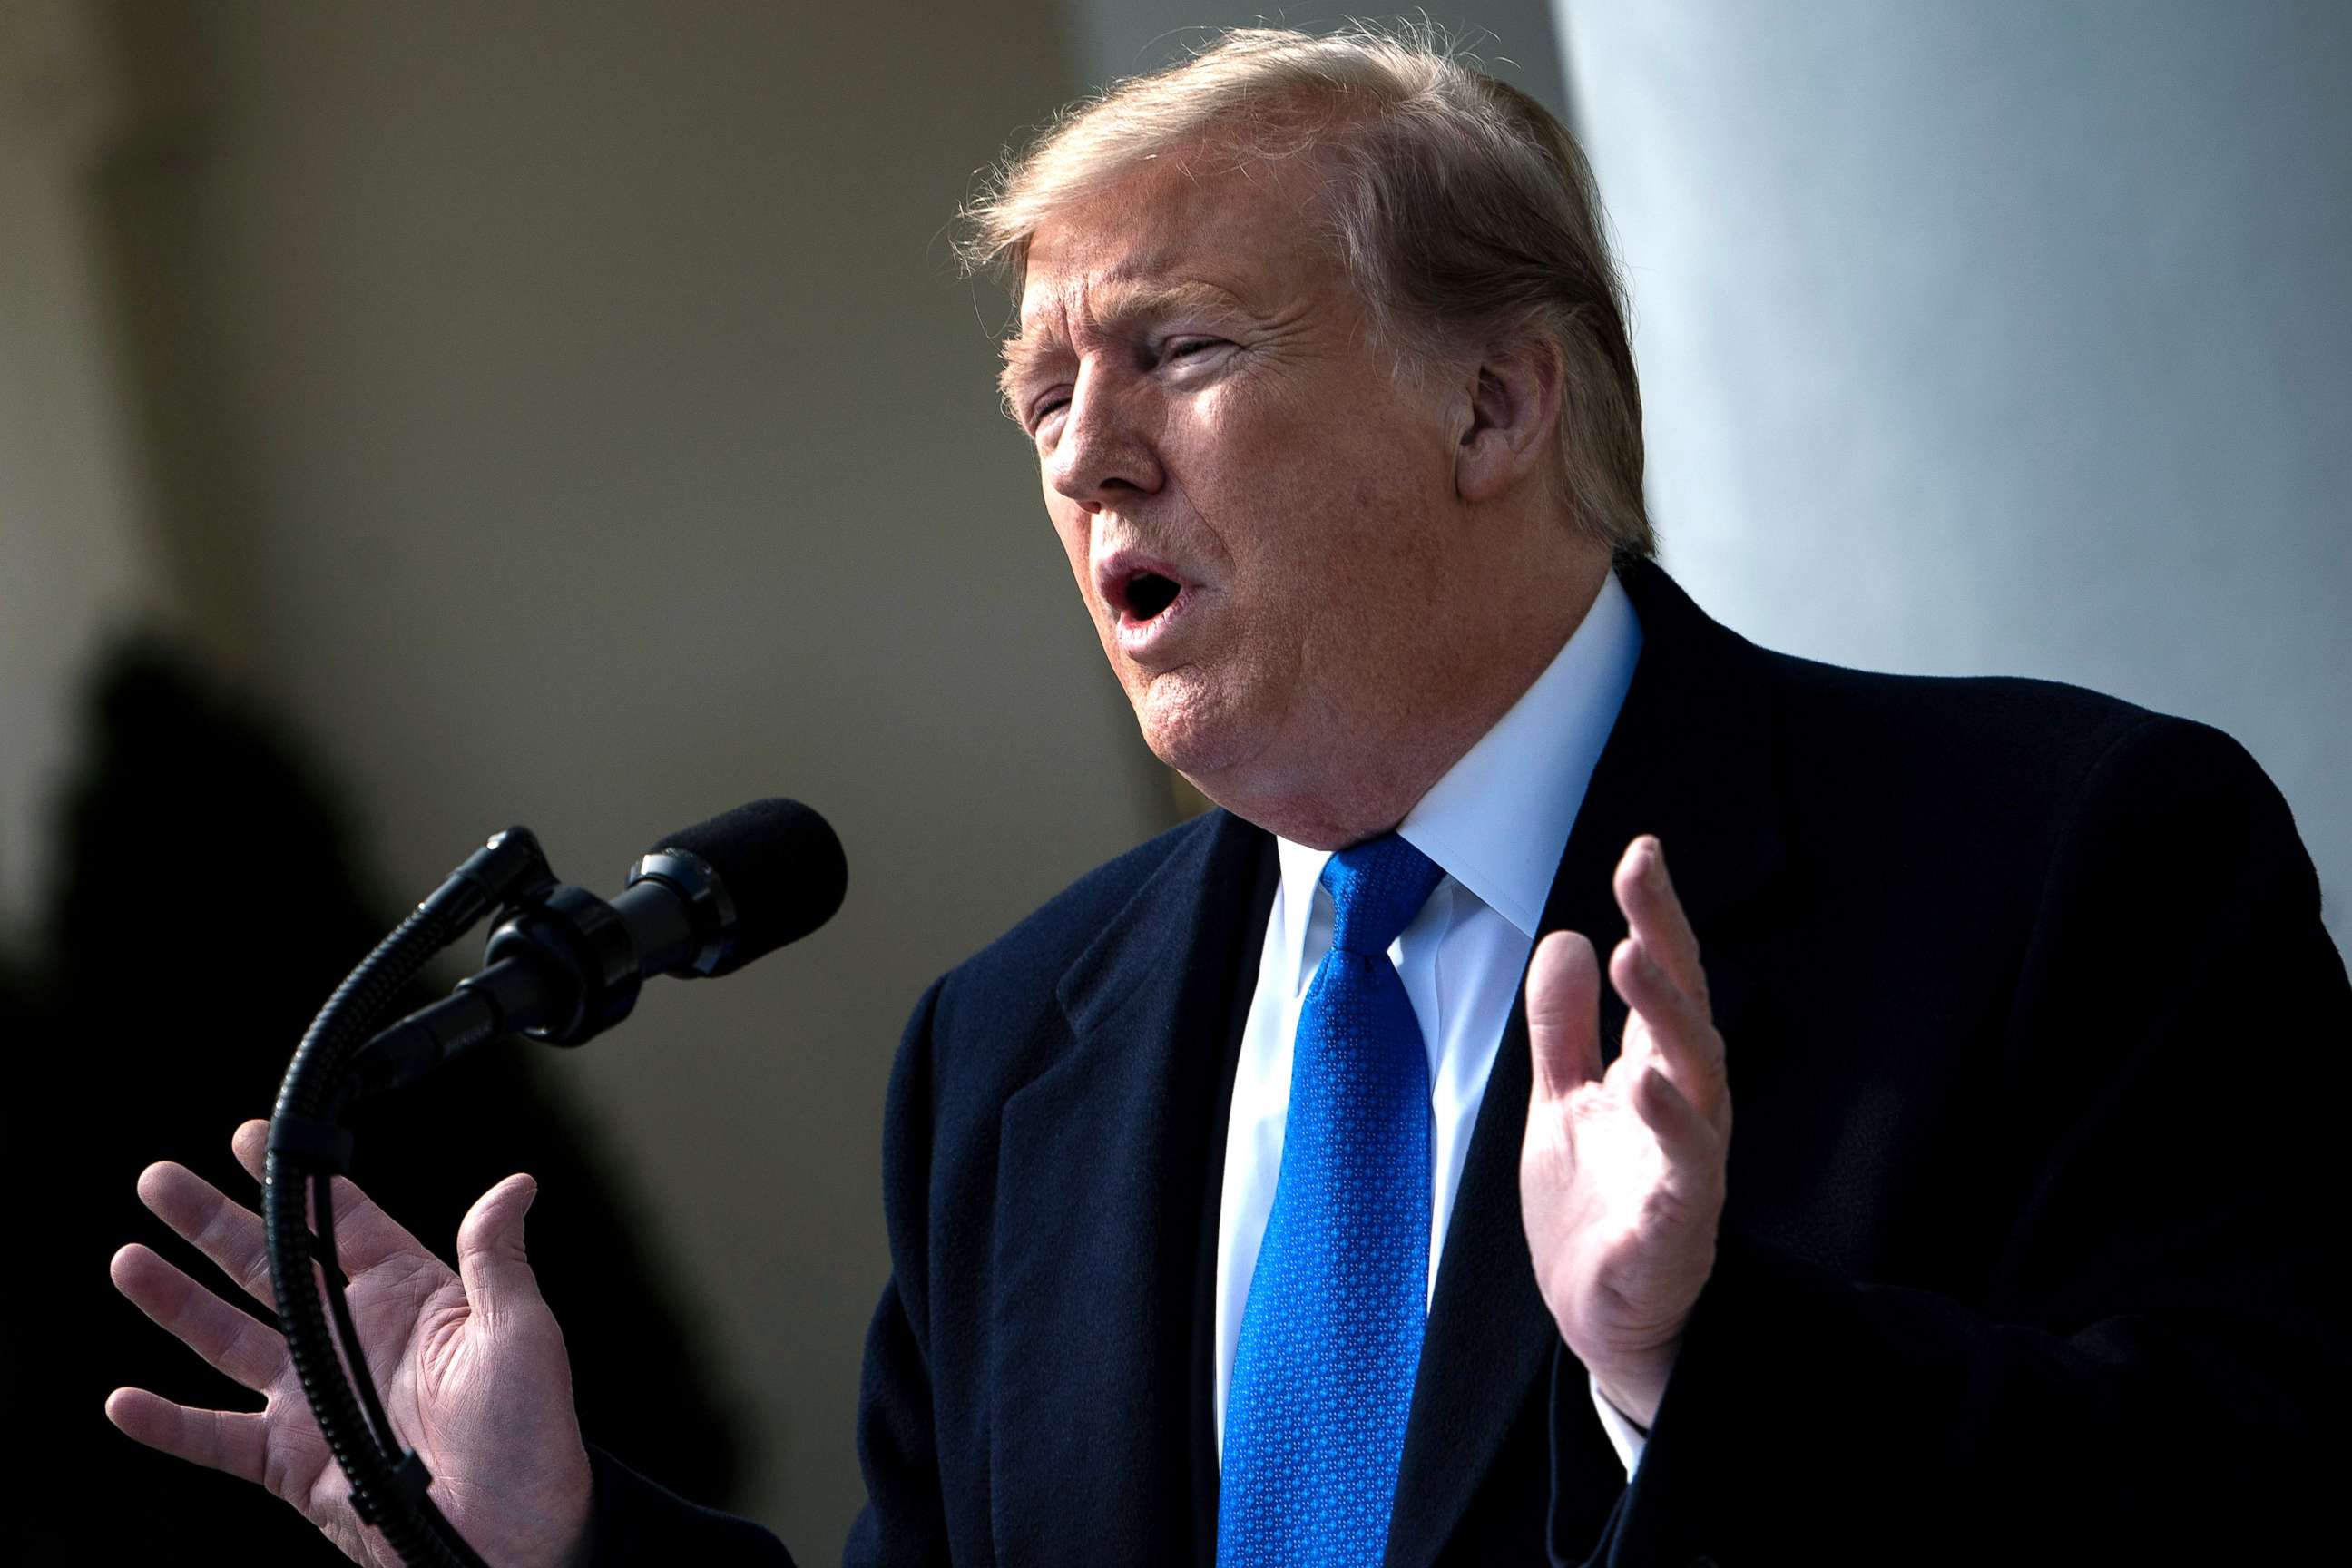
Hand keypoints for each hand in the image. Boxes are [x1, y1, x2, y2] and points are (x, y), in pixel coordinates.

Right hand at [108, 1120, 593, 1567]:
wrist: (511, 1539)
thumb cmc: (532, 1439)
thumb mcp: (523, 1335)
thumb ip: (496, 1259)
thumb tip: (515, 1184)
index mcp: (411, 1298)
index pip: (341, 1223)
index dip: (296, 1181)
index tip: (253, 1138)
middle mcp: (354, 1340)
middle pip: (268, 1269)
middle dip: (212, 1225)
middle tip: (159, 1183)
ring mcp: (317, 1400)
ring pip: (228, 1341)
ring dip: (177, 1303)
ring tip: (128, 1260)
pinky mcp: (292, 1464)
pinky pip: (216, 1439)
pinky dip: (167, 1425)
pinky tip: (123, 1400)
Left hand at [1520, 836, 1729, 1427]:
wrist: (1602, 1317)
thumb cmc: (1595, 1206)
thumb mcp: (1561, 1101)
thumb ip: (1562, 1028)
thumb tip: (1566, 936)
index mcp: (1658, 1073)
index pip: (1665, 981)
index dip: (1657, 915)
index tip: (1642, 850)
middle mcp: (1686, 1107)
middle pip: (1687, 1010)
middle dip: (1665, 940)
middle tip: (1639, 877)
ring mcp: (1689, 1164)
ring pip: (1696, 1077)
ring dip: (1665, 1015)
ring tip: (1629, 957)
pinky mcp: (1678, 1224)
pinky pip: (1686, 1169)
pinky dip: (1672, 1125)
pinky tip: (1645, 1084)